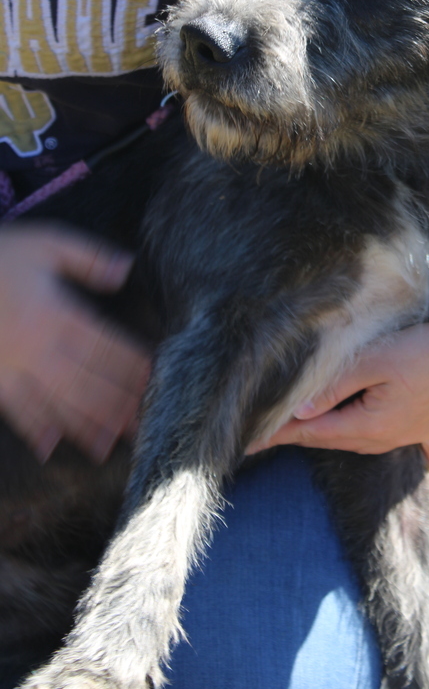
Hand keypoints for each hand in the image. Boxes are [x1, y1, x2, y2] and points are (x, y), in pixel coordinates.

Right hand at [0, 224, 150, 462]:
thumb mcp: (46, 242)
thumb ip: (89, 258)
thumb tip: (126, 268)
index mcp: (56, 312)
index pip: (104, 344)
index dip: (131, 362)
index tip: (154, 378)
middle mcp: (37, 344)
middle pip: (86, 380)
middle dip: (117, 404)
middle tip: (144, 424)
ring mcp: (12, 364)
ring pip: (54, 400)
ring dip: (84, 424)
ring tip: (109, 445)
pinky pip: (13, 406)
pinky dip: (32, 427)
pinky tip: (50, 446)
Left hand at [246, 322, 428, 467]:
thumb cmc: (424, 348)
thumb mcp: (373, 362)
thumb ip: (334, 388)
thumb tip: (301, 412)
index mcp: (370, 426)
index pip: (312, 433)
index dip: (279, 435)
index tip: (246, 443)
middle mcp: (388, 438)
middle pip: (334, 436)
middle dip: (301, 434)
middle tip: (267, 433)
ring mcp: (412, 433)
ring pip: (361, 437)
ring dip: (333, 432)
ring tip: (306, 430)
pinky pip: (407, 441)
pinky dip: (393, 445)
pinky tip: (400, 452)